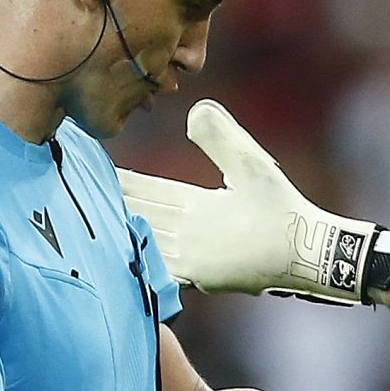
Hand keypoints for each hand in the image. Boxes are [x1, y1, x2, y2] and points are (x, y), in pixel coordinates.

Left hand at [117, 100, 380, 303]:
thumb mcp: (255, 165)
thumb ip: (221, 137)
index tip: (92, 169)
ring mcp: (195, 267)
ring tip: (101, 224)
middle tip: (79, 195)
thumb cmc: (285, 211)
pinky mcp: (206, 282)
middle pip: (142, 219)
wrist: (310, 258)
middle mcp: (188, 242)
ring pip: (150, 245)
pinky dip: (148, 257)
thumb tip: (192, 109)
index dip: (119, 180)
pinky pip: (166, 269)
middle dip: (114, 205)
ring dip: (127, 232)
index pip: (147, 192)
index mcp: (196, 211)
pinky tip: (140, 255)